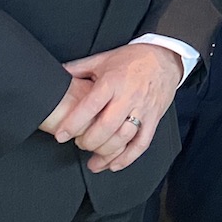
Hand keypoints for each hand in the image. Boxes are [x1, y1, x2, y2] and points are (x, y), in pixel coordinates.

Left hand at [50, 43, 183, 172]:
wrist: (165, 57)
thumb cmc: (134, 59)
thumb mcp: (104, 59)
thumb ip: (79, 68)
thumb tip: (56, 72)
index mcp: (112, 82)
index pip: (90, 106)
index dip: (74, 123)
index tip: (61, 135)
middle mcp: (128, 97)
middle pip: (107, 127)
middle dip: (89, 141)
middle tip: (79, 144)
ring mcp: (143, 109)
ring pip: (124, 138)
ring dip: (106, 154)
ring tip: (94, 161)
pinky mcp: (154, 118)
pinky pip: (142, 143)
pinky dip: (128, 157)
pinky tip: (114, 164)